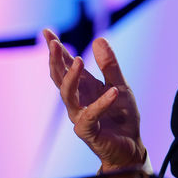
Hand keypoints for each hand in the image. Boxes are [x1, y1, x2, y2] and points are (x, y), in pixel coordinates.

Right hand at [44, 28, 145, 171]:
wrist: (131, 146)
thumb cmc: (122, 117)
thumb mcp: (120, 85)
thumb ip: (109, 65)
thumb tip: (98, 39)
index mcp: (84, 86)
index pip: (65, 65)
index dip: (56, 49)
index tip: (46, 31)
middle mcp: (77, 100)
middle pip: (59, 77)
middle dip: (55, 59)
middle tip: (54, 42)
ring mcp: (79, 115)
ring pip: (67, 94)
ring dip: (72, 76)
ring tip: (79, 59)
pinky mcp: (88, 131)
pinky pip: (91, 115)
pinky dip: (102, 103)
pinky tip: (113, 91)